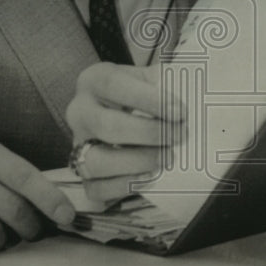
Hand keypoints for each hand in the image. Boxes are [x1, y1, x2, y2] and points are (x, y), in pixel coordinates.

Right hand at [65, 62, 184, 203]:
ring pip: (96, 161)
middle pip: (107, 126)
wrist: (119, 109)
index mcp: (94, 80)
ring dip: (138, 162)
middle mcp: (80, 112)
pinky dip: (124, 186)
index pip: (114, 86)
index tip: (180, 111)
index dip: (149, 99)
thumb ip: (164, 82)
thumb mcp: (149, 77)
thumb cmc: (139, 92)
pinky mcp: (82, 173)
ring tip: (167, 157)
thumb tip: (188, 98)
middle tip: (180, 134)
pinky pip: (96, 188)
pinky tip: (150, 176)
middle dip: (150, 133)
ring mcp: (77, 144)